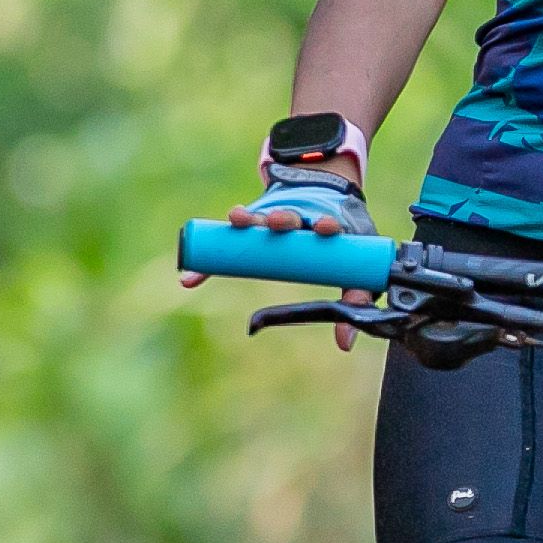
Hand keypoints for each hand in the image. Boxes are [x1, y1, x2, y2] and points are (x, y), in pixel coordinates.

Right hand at [192, 120, 375, 344]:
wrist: (319, 196)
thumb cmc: (335, 240)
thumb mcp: (346, 265)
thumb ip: (350, 298)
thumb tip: (344, 346)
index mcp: (324, 224)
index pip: (325, 223)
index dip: (325, 227)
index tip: (325, 229)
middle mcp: (297, 218)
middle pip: (289, 218)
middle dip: (282, 220)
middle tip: (278, 222)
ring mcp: (270, 219)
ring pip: (257, 220)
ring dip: (246, 221)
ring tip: (236, 219)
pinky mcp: (250, 224)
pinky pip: (228, 241)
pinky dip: (210, 260)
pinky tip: (193, 275)